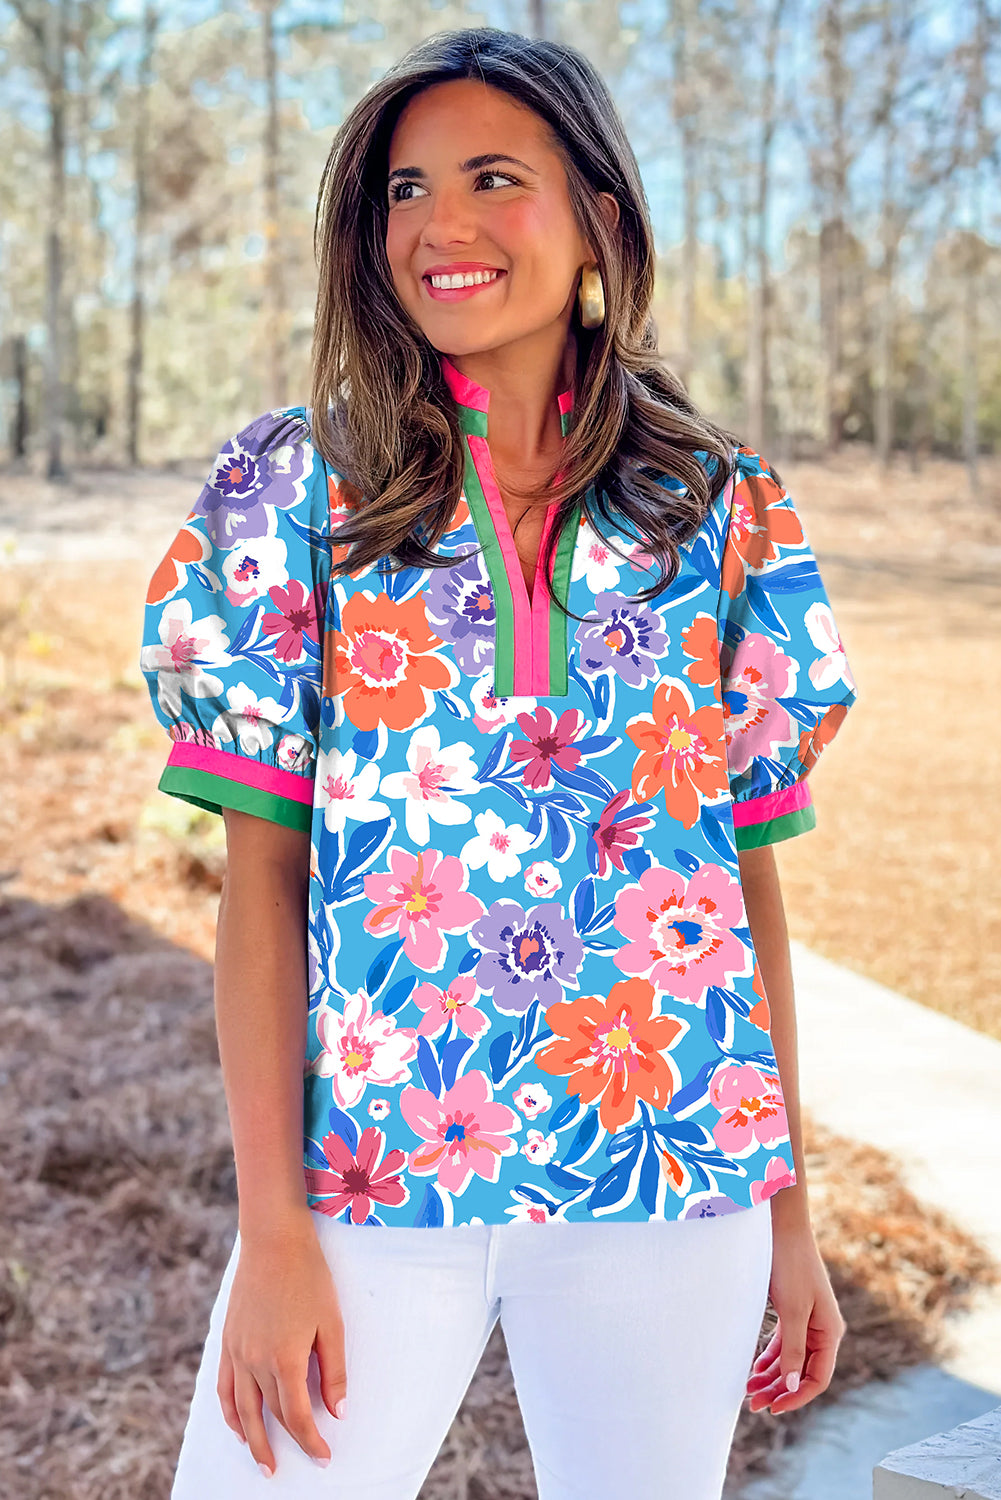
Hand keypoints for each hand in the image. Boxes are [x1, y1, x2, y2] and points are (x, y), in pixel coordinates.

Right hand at [217, 1212, 346, 1477]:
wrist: (274, 1240)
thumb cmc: (309, 1277)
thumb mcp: (331, 1323)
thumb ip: (334, 1371)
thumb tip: (339, 1411)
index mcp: (285, 1359)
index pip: (296, 1415)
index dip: (310, 1441)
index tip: (323, 1457)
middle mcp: (256, 1361)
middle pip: (271, 1413)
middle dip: (286, 1443)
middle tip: (295, 1466)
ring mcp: (238, 1351)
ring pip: (243, 1409)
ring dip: (252, 1439)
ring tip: (262, 1462)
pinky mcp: (228, 1340)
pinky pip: (225, 1387)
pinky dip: (230, 1412)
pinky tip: (238, 1425)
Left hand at [745, 1222, 845, 1415]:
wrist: (780, 1227)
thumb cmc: (790, 1265)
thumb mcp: (792, 1310)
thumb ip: (793, 1350)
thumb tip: (794, 1386)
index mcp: (830, 1332)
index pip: (818, 1378)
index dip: (797, 1396)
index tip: (773, 1408)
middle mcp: (822, 1329)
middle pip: (802, 1372)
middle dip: (780, 1390)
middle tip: (753, 1404)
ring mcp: (806, 1320)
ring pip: (790, 1359)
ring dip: (771, 1376)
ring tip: (748, 1391)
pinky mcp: (791, 1310)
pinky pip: (782, 1343)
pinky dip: (769, 1358)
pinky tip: (754, 1370)